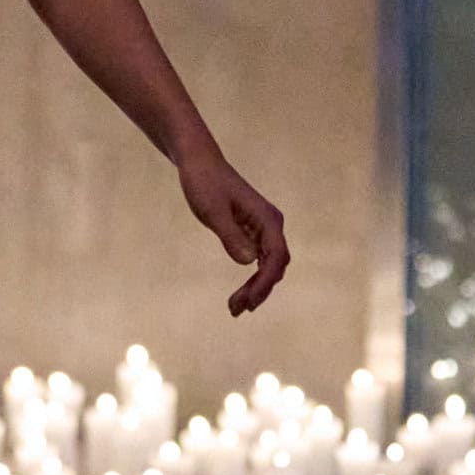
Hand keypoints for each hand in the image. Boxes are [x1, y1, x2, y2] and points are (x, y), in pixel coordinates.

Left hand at [174, 145, 290, 316]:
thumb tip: (249, 262)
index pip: (275, 257)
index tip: (250, 302)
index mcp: (267, 218)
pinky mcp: (252, 231)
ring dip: (256, 287)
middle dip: (259, 289)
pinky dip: (252, 278)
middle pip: (275, 265)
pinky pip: (259, 260)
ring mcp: (263, 228)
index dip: (265, 283)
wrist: (199, 164)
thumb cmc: (204, 184)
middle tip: (236, 310)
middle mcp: (271, 224)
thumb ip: (231, 235)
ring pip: (268, 265)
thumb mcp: (213, 211)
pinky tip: (241, 293)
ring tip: (235, 308)